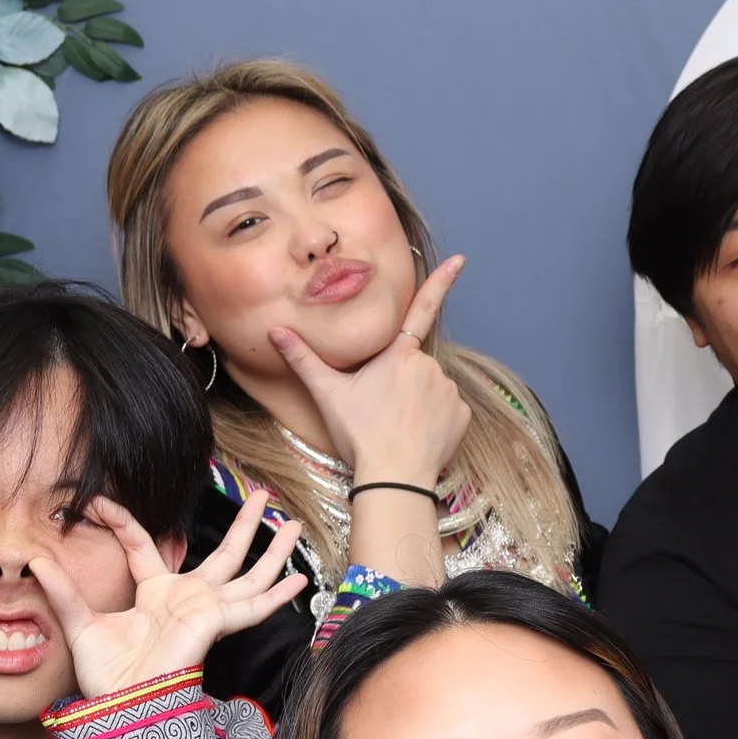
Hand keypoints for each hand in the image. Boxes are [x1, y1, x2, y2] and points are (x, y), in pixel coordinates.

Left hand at [31, 495, 305, 696]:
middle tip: (263, 495)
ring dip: (272, 548)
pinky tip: (301, 579)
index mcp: (156, 595)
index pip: (143, 547)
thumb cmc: (106, 675)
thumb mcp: (80, 623)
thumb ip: (62, 591)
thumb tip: (34, 562)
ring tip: (293, 523)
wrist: (124, 704)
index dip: (121, 521)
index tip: (101, 501)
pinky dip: (277, 593)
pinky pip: (254, 605)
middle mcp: (189, 598)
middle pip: (225, 554)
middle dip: (246, 525)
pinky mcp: (218, 622)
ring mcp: (208, 610)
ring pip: (249, 573)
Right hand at [267, 255, 471, 485]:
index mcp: (398, 354)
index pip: (421, 309)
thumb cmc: (359, 435)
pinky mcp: (462, 415)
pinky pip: (448, 411)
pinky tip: (417, 437)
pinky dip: (435, 421)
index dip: (441, 282)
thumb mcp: (327, 394)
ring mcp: (448, 390)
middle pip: (413, 366)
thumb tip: (276, 331)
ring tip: (397, 428)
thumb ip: (303, 359)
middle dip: (400, 383)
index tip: (460, 260)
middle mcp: (428, 366)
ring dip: (417, 403)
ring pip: (430, 389)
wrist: (393, 478)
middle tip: (380, 413)